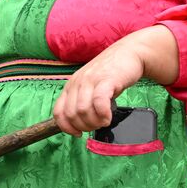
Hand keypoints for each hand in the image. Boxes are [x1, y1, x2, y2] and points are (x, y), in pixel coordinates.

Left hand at [52, 25, 177, 135]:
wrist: (128, 53)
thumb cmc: (110, 74)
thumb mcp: (90, 87)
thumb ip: (82, 102)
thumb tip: (79, 125)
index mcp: (70, 86)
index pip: (58, 112)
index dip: (66, 127)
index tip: (78, 134)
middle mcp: (77, 83)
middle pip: (71, 115)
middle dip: (84, 126)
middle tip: (97, 126)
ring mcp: (90, 81)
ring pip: (83, 110)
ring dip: (94, 122)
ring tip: (104, 121)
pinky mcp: (106, 80)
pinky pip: (98, 101)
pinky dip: (103, 114)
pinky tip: (108, 117)